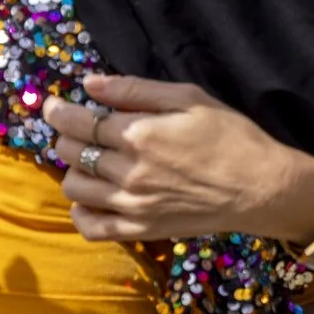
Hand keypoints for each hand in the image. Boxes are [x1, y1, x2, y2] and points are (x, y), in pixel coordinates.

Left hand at [41, 74, 313, 243]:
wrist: (261, 188)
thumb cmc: (230, 136)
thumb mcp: (188, 97)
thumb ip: (135, 90)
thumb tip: (90, 83)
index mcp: (139, 134)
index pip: (78, 121)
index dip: (57, 110)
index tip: (52, 104)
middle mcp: (129, 172)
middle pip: (71, 152)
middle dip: (66, 134)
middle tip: (79, 127)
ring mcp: (132, 206)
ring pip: (74, 188)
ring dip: (73, 169)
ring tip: (90, 159)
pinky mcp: (141, 230)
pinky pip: (91, 227)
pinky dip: (81, 212)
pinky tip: (91, 197)